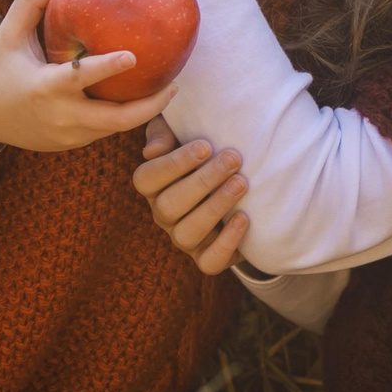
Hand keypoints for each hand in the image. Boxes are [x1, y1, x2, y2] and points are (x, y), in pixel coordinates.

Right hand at [0, 0, 175, 151]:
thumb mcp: (9, 31)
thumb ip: (31, 0)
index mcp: (43, 86)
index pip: (80, 78)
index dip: (107, 67)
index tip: (134, 56)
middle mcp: (58, 115)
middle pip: (113, 120)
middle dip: (149, 107)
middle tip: (173, 85)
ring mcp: (65, 135)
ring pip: (113, 128)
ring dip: (141, 114)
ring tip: (166, 90)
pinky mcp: (68, 145)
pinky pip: (103, 132)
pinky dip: (122, 118)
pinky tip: (141, 99)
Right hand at [132, 116, 249, 274]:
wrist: (234, 175)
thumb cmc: (204, 148)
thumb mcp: (181, 130)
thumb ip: (164, 131)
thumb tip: (152, 150)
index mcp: (153, 184)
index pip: (147, 178)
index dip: (174, 164)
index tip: (206, 146)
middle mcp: (162, 213)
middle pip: (169, 205)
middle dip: (203, 181)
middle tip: (233, 159)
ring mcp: (183, 238)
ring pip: (186, 234)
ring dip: (215, 207)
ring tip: (242, 183)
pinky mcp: (207, 256)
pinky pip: (209, 261)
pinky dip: (227, 242)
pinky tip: (244, 218)